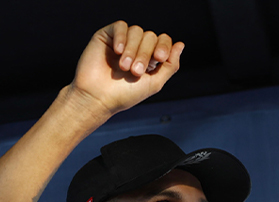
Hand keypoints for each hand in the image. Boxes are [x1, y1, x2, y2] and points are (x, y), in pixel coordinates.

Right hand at [69, 21, 183, 115]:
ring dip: (133, 49)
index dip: (164, 46)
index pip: (163, 41)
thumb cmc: (123, 95)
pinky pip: (121, 26)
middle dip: (145, 54)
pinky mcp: (107, 36)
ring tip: (123, 66)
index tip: (159, 58)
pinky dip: (122, 37)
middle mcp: (136, 48)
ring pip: (137, 31)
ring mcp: (122, 41)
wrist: (97, 98)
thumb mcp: (154, 83)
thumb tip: (181, 44)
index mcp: (149, 58)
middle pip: (151, 36)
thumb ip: (170, 65)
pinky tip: (118, 51)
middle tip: (135, 71)